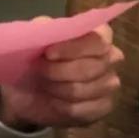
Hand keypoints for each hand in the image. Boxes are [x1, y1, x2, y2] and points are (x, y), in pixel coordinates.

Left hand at [0, 22, 123, 130]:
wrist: (27, 90)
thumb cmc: (35, 56)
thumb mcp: (35, 37)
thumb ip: (44, 28)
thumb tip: (50, 28)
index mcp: (99, 33)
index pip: (99, 40)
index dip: (74, 48)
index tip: (48, 53)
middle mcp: (111, 56)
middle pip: (93, 67)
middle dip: (60, 71)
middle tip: (40, 70)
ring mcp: (109, 83)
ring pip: (87, 90)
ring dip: (59, 88)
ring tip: (45, 84)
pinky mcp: (103, 107)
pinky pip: (85, 109)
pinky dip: (64, 106)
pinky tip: (54, 101)